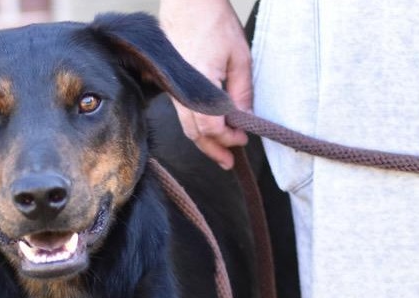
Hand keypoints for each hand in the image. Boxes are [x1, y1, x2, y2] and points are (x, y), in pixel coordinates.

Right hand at [159, 0, 251, 168]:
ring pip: (188, 129)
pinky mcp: (173, 89)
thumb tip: (245, 118)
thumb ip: (242, 92)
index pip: (212, 126)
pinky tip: (208, 134)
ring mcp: (175, 92)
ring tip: (220, 153)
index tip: (243, 138)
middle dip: (214, 150)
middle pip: (196, 134)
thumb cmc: (214, 22)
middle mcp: (183, 93)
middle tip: (229, 161)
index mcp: (200, 85)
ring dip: (205, 144)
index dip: (228, 138)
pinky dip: (197, 129)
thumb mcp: (240, 57)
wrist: (188, 3)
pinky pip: (184, 117)